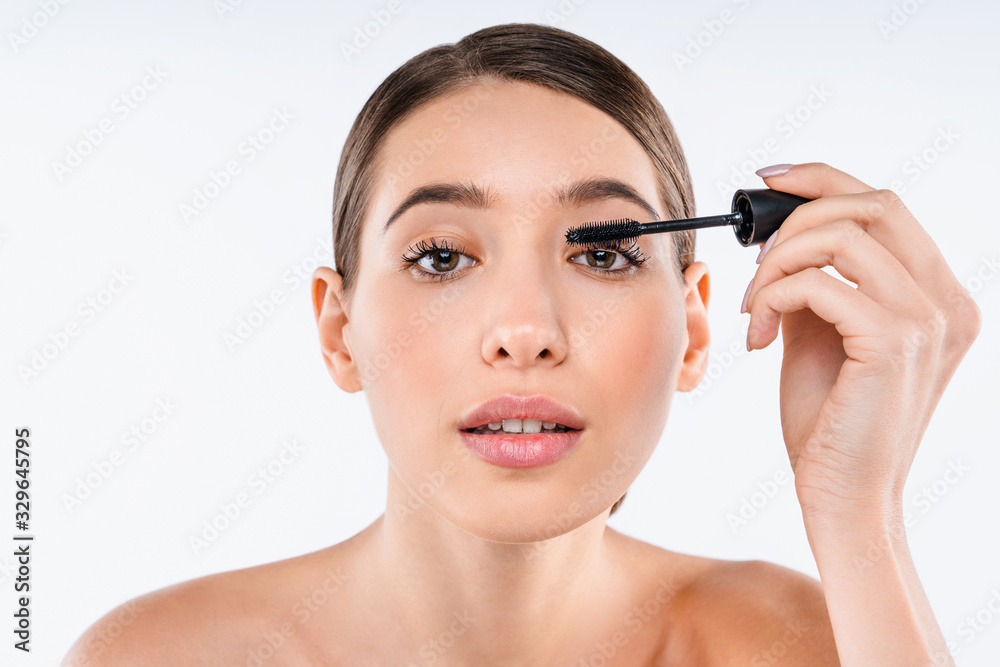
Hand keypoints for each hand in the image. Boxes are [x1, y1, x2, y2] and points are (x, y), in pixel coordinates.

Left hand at [743, 163, 981, 523]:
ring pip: (839, 235)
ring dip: (776, 263)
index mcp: (938, 295)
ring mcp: (928, 320)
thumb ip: (817, 281)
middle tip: (754, 260)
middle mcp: (947, 300)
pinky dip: (773, 297)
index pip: (886, 204)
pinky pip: (817, 282)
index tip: (768, 180)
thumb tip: (782, 234)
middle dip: (795, 217)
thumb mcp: (822, 335)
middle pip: (871, 202)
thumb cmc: (828, 422)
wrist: (843, 496)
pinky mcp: (893, 343)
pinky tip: (759, 338)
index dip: (824, 179)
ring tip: (755, 308)